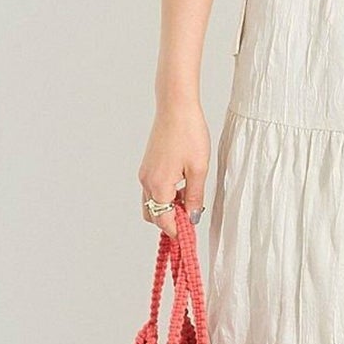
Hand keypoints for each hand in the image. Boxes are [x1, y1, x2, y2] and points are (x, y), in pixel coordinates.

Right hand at [138, 99, 210, 238]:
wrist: (176, 107)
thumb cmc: (189, 134)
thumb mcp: (199, 169)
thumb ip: (194, 197)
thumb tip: (192, 218)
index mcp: (159, 185)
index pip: (164, 221)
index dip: (177, 231)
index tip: (190, 236)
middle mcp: (146, 181)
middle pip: (153, 215)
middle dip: (170, 221)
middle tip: (191, 217)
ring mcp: (145, 173)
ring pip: (151, 203)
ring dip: (167, 208)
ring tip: (189, 199)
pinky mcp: (147, 165)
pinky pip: (152, 189)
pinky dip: (164, 195)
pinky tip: (182, 186)